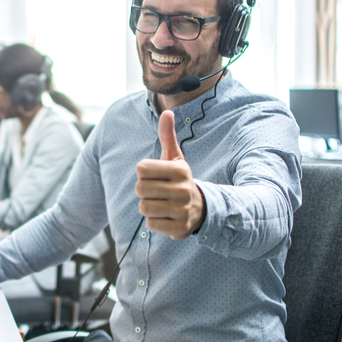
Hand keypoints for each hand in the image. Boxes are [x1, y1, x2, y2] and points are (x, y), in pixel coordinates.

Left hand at [135, 110, 205, 239]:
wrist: (201, 208)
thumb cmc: (179, 179)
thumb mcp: (175, 157)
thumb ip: (167, 135)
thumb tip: (167, 111)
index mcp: (180, 170)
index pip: (140, 168)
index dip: (144, 173)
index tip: (156, 175)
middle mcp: (184, 190)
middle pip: (140, 189)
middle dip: (144, 191)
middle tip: (157, 191)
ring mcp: (183, 211)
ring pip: (144, 207)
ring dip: (148, 206)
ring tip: (161, 203)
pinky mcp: (180, 229)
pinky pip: (151, 224)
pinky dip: (154, 222)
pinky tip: (166, 217)